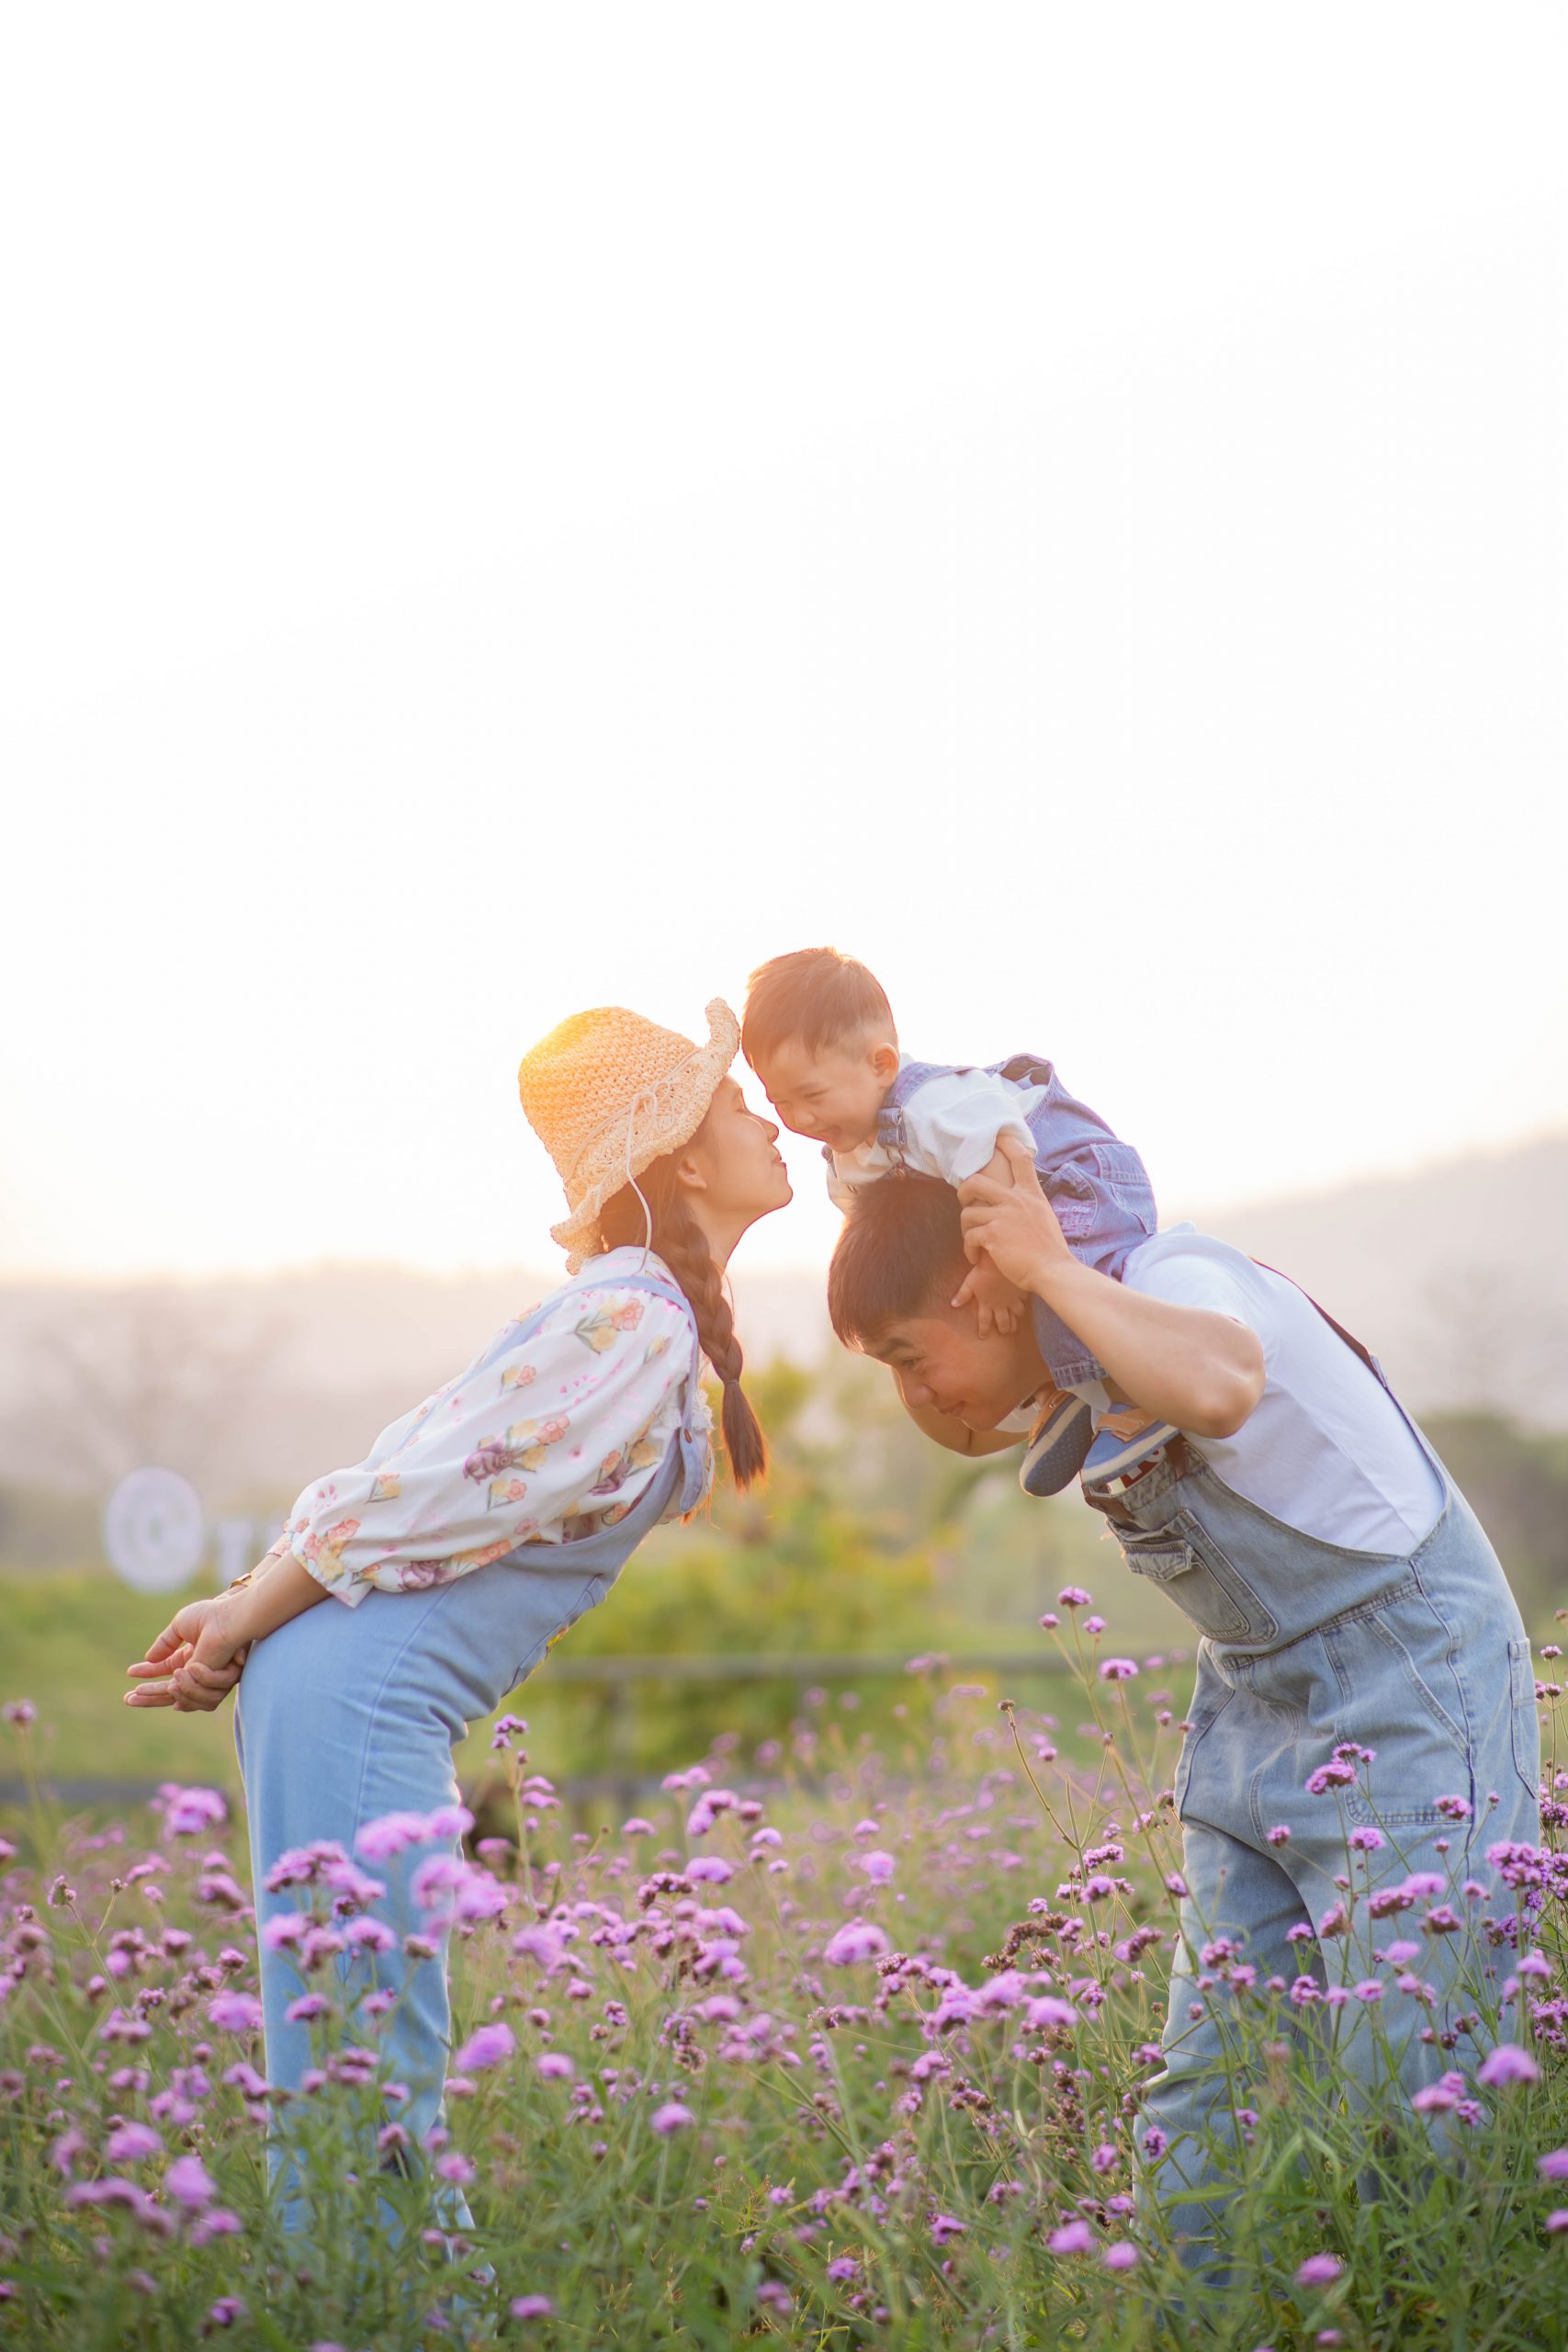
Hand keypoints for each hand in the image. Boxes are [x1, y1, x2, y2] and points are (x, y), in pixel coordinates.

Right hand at [124, 1595, 251, 1713]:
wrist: (228, 1614)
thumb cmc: (209, 1616)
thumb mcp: (181, 1626)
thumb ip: (165, 1644)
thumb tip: (148, 1658)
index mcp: (190, 1660)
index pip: (166, 1676)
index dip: (148, 1678)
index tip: (130, 1676)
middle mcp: (201, 1673)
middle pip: (173, 1693)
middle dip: (151, 1697)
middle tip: (130, 1698)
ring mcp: (213, 1679)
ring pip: (189, 1699)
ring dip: (177, 1691)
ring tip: (173, 1679)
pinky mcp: (224, 1681)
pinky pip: (206, 1695)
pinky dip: (195, 1685)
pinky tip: (189, 1670)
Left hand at [949, 1257, 1023, 1337]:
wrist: (999, 1262)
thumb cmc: (982, 1270)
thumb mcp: (969, 1282)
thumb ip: (962, 1295)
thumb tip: (953, 1305)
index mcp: (987, 1303)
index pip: (985, 1321)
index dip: (984, 1330)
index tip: (983, 1337)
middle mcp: (1000, 1304)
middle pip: (1004, 1321)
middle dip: (1004, 1328)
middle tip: (1005, 1332)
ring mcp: (1012, 1298)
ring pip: (1017, 1313)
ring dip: (1016, 1319)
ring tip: (1016, 1322)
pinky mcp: (1021, 1290)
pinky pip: (1024, 1300)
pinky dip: (1023, 1302)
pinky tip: (1023, 1302)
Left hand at [957, 1131, 1071, 1295]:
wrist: (1053, 1270)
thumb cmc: (1049, 1250)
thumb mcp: (1044, 1217)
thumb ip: (1029, 1205)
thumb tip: (1018, 1202)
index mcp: (1032, 1194)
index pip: (1021, 1159)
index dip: (1007, 1143)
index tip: (998, 1137)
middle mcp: (1017, 1200)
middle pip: (976, 1181)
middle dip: (963, 1190)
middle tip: (965, 1202)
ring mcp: (1004, 1215)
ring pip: (968, 1213)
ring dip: (966, 1230)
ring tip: (974, 1242)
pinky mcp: (993, 1234)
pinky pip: (969, 1236)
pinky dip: (969, 1249)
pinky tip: (975, 1257)